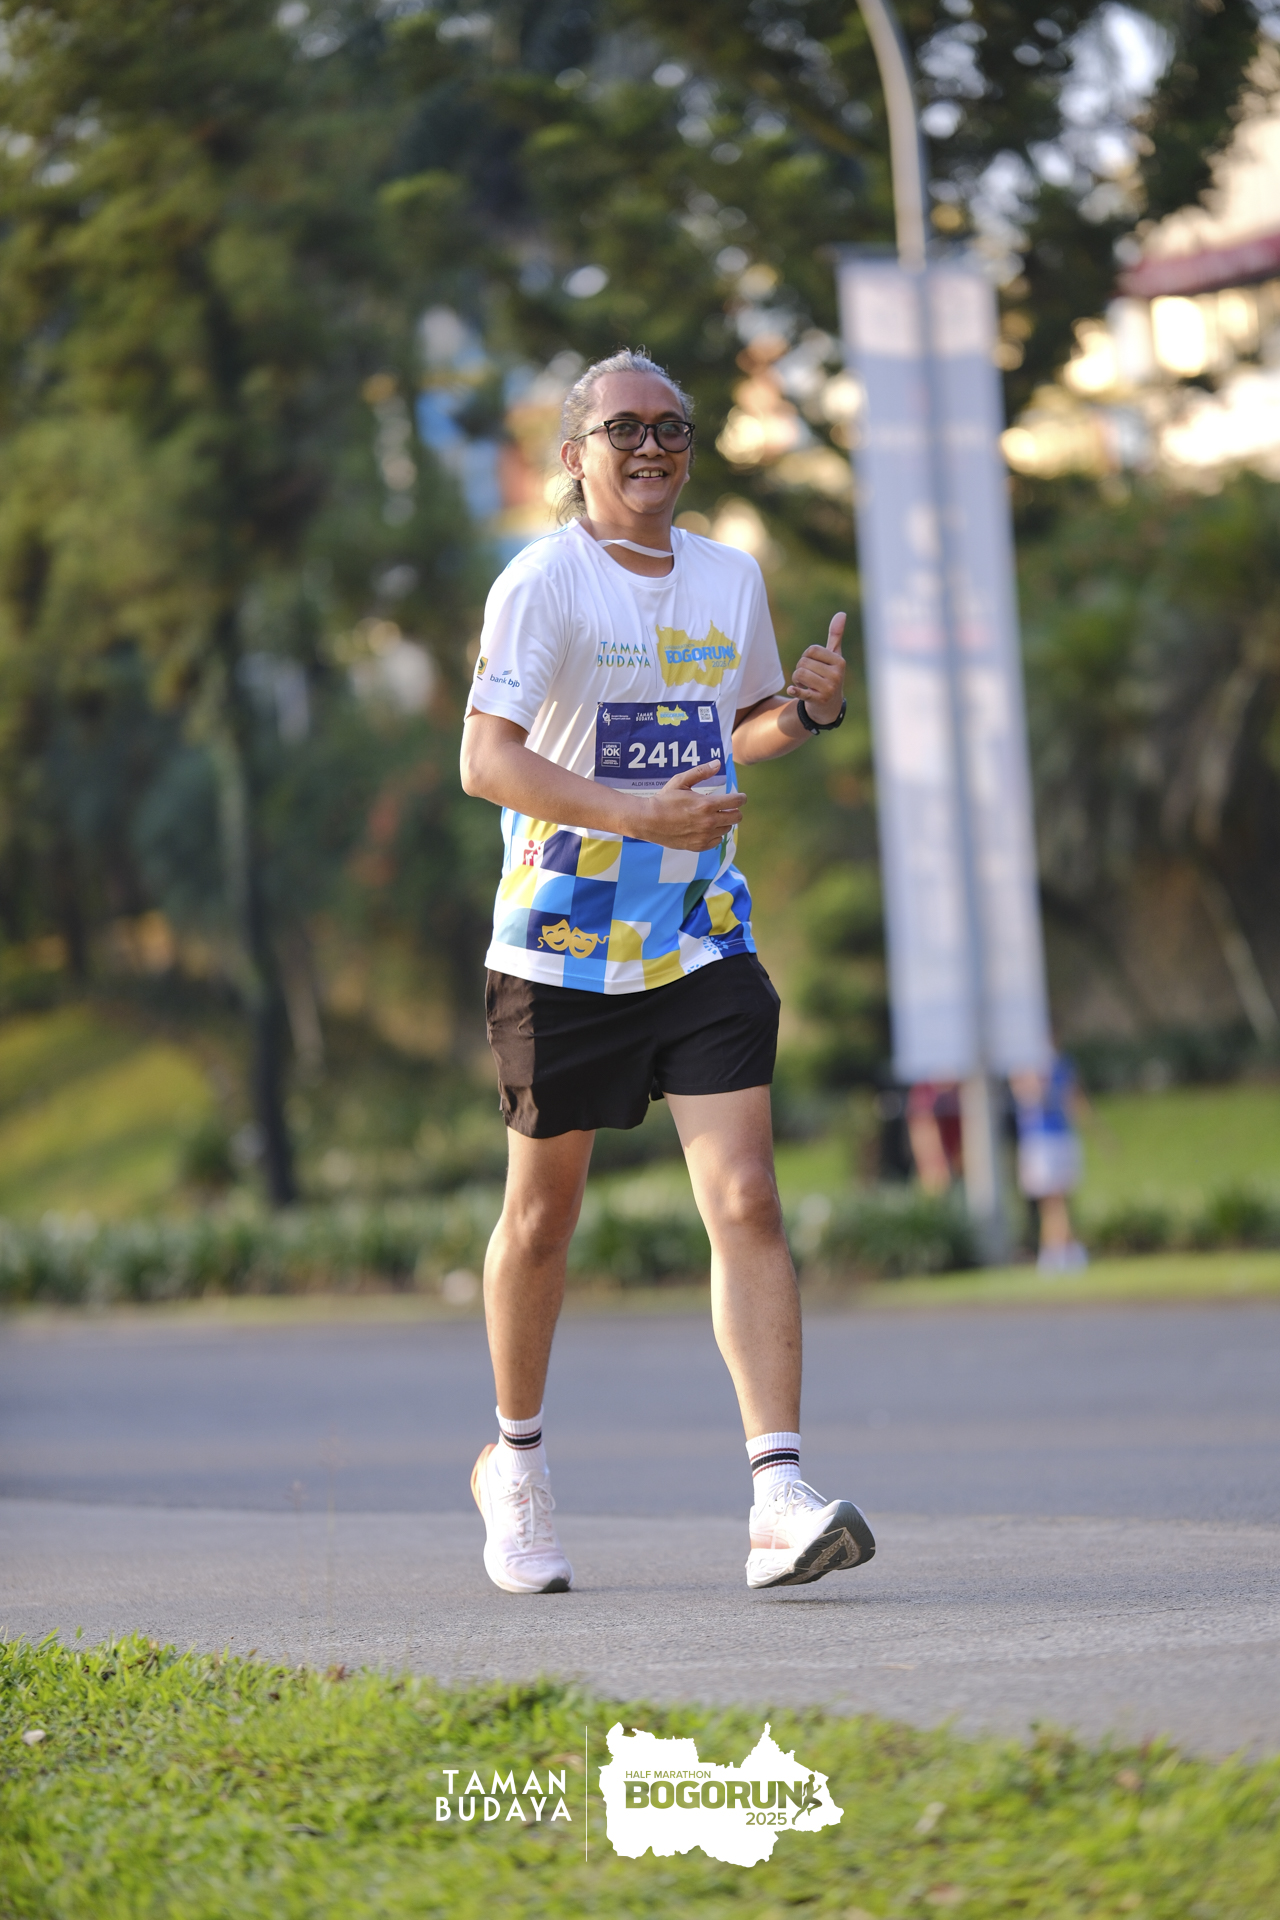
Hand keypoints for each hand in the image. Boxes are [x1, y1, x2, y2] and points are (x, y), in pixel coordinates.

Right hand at [629, 759, 744, 850]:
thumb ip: (701, 772)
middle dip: (735, 811)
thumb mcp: (681, 781)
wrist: (648, 821)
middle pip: (736, 817)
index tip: (740, 797)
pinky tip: (707, 828)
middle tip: (729, 807)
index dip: (741, 798)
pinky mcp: (698, 846)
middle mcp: (708, 822)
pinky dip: (715, 834)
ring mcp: (704, 836)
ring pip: (726, 829)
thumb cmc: (664, 799)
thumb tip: (717, 763)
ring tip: (714, 816)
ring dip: (724, 822)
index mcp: (706, 804)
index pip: (736, 802)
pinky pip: (717, 841)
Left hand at [786, 611, 845, 724]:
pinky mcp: (818, 701)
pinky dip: (795, 690)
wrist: (829, 707)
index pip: (811, 650)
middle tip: (808, 678)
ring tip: (805, 685)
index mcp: (839, 662)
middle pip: (803, 662)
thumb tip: (841, 613)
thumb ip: (836, 636)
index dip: (806, 656)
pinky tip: (792, 690)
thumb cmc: (830, 676)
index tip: (813, 665)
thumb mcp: (835, 656)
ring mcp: (828, 689)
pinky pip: (801, 692)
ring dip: (797, 680)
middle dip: (800, 668)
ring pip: (799, 674)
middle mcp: (836, 675)